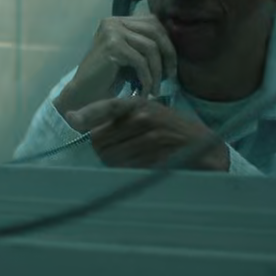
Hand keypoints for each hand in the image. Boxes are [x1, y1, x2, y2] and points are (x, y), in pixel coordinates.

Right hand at [55, 15, 177, 115]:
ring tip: (155, 88)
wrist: (83, 95)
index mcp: (118, 20)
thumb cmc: (107, 79)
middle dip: (168, 55)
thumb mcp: (129, 57)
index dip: (167, 43)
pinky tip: (145, 92)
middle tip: (170, 77)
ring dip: (157, 72)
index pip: (153, 23)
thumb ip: (144, 46)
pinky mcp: (112, 46)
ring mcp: (112, 31)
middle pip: (155, 31)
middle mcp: (114, 21)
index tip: (171, 66)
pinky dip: (147, 79)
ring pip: (150, 48)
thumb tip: (174, 45)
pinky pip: (141, 61)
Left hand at [66, 97, 228, 171]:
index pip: (106, 106)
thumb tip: (88, 131)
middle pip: (100, 138)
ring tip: (130, 159)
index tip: (70, 118)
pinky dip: (127, 170)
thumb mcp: (148, 114)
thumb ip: (121, 119)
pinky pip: (128, 167)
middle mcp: (143, 117)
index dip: (86, 114)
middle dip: (101, 149)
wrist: (205, 146)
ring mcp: (151, 136)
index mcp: (139, 104)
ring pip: (111, 156)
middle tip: (115, 151)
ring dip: (113, 162)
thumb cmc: (170, 129)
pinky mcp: (157, 155)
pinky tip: (140, 165)